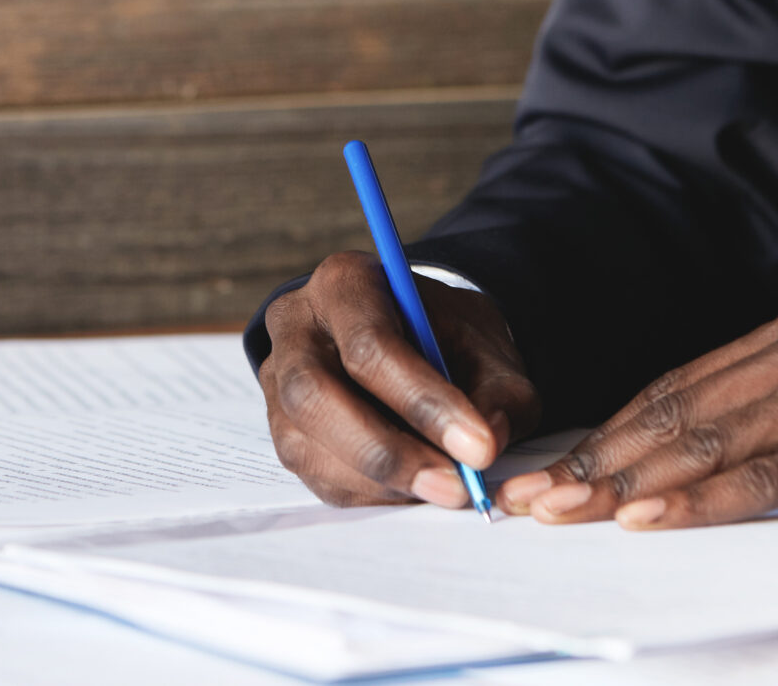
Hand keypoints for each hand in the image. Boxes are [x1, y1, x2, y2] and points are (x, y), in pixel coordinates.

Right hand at [259, 252, 541, 508]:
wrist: (418, 341)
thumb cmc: (447, 338)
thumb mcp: (489, 348)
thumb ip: (500, 393)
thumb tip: (487, 442)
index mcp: (345, 284)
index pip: (369, 344)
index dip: (422, 401)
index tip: (478, 448)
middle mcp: (297, 327)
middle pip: (314, 394)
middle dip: (388, 451)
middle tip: (454, 486)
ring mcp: (277, 381)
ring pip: (305, 444)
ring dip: (380, 481)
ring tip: (443, 490)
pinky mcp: (282, 430)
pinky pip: (314, 474)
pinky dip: (370, 494)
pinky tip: (414, 490)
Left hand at [496, 310, 777, 527]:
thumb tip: (693, 454)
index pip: (675, 389)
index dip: (608, 433)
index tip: (552, 470)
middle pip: (674, 413)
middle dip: (596, 461)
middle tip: (532, 502)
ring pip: (704, 443)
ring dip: (626, 484)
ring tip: (569, 515)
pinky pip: (762, 476)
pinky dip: (698, 500)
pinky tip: (649, 518)